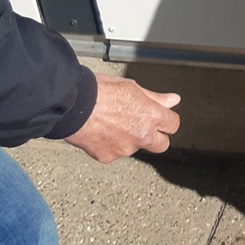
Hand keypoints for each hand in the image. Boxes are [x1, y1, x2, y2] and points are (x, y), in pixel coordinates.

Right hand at [65, 75, 180, 163]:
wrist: (72, 104)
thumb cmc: (98, 91)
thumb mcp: (131, 87)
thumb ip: (155, 98)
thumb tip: (173, 100)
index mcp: (151, 116)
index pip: (173, 125)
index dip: (166, 120)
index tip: (161, 117)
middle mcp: (141, 136)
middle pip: (161, 145)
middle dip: (155, 137)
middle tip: (141, 126)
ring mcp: (125, 149)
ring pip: (134, 147)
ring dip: (128, 139)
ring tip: (111, 122)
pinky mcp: (107, 157)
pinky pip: (114, 153)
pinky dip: (109, 145)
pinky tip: (99, 131)